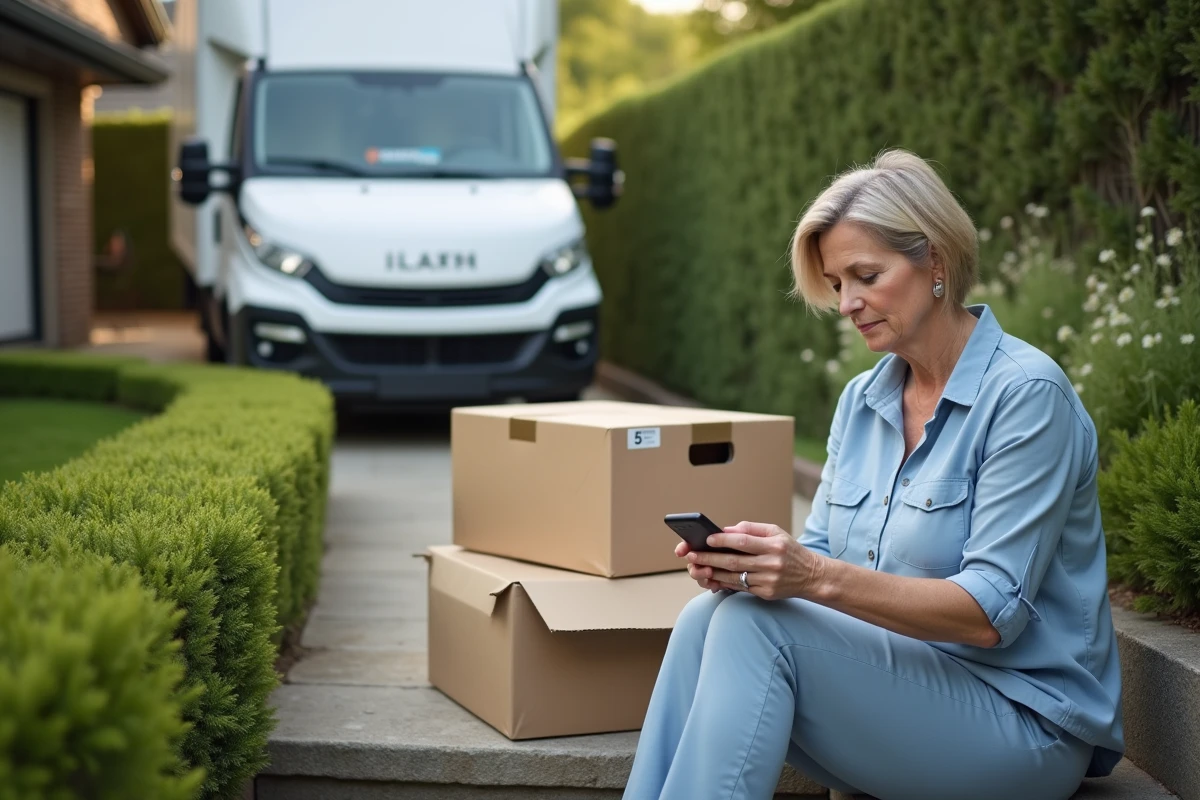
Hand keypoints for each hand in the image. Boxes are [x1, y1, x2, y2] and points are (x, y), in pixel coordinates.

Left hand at [683, 521, 822, 599]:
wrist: (812, 576)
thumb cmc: (789, 550)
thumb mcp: (776, 532)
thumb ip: (751, 529)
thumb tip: (725, 530)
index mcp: (774, 545)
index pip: (744, 542)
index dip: (723, 540)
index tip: (706, 539)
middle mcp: (771, 563)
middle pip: (734, 561)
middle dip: (710, 558)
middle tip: (691, 555)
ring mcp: (768, 580)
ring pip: (734, 577)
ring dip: (712, 572)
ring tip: (696, 568)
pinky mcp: (766, 594)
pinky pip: (740, 588)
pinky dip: (724, 583)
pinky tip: (711, 578)